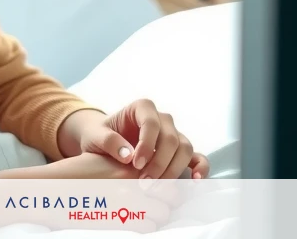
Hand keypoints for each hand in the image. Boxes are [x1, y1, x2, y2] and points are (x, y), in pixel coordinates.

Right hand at [0, 153, 174, 232]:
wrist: (52, 191)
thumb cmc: (76, 176)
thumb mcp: (105, 163)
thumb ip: (131, 169)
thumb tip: (155, 181)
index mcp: (131, 163)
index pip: (169, 174)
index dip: (168, 184)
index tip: (161, 190)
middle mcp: (135, 180)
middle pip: (171, 195)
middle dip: (166, 201)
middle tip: (154, 205)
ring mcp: (129, 201)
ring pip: (162, 214)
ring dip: (156, 216)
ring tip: (140, 215)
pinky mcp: (121, 221)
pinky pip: (148, 228)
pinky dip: (143, 227)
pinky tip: (130, 223)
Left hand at [59, 101, 210, 179]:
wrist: (104, 143)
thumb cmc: (99, 136)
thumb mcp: (95, 136)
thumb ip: (108, 141)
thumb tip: (128, 155)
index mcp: (142, 108)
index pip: (151, 123)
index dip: (146, 144)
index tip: (135, 164)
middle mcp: (162, 119)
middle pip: (171, 138)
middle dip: (159, 162)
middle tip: (144, 183)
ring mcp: (173, 134)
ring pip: (185, 148)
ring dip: (173, 169)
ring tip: (157, 187)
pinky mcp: (179, 151)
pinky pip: (197, 156)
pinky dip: (200, 167)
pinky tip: (196, 180)